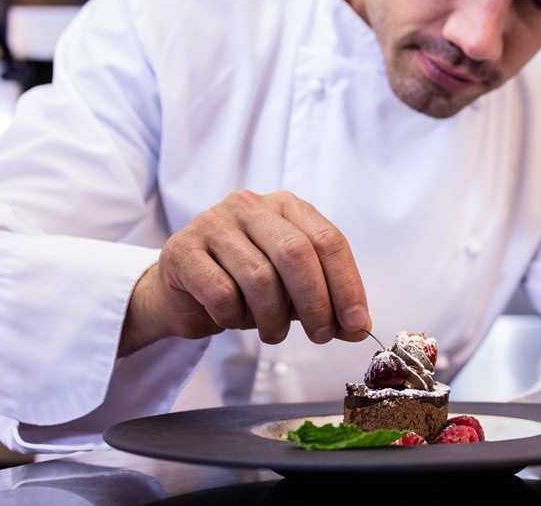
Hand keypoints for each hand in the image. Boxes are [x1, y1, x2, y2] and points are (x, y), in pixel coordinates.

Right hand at [120, 190, 371, 355]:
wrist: (184, 294)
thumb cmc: (245, 287)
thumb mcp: (294, 293)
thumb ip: (328, 304)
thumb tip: (358, 327)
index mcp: (287, 207)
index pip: (328, 240)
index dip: (347, 284)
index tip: (356, 322)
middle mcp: (251, 206)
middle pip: (296, 253)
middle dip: (315, 302)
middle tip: (320, 335)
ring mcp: (213, 222)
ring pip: (259, 276)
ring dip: (273, 317)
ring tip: (273, 332)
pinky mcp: (182, 249)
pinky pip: (221, 292)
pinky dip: (234, 317)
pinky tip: (233, 319)